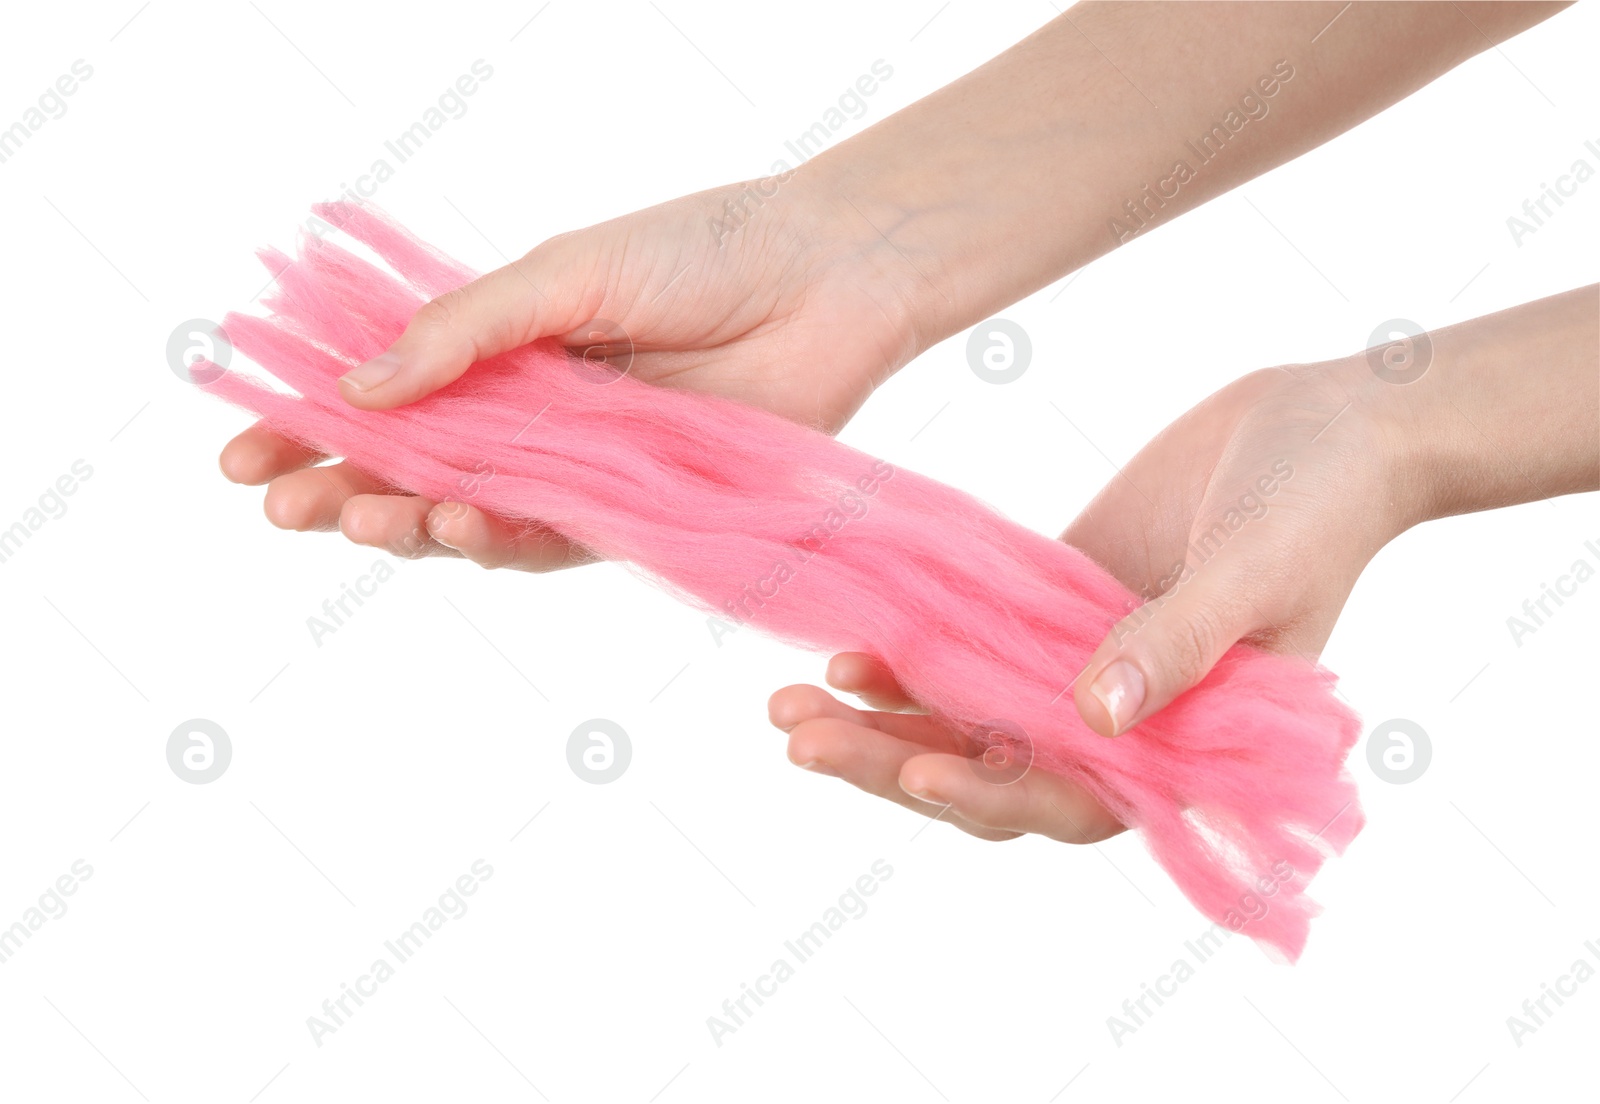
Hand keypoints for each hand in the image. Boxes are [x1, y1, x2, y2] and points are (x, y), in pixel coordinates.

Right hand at [219, 177, 917, 569]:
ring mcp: (581, 472)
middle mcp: (533, 420)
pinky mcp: (637, 514)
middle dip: (344, 494)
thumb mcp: (563, 273)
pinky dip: (503, 538)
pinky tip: (460, 522)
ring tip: (365, 518)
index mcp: (502, 353)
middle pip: (417, 475)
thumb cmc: (698, 252)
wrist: (821, 279)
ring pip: (477, 520)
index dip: (311, 432)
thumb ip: (466, 332)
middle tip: (285, 506)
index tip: (241, 455)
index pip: (388, 403)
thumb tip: (357, 384)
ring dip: (413, 525)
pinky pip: (557, 542)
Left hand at [769, 358, 1408, 841]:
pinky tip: (844, 645)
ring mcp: (1080, 667)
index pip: (1073, 800)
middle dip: (891, 761)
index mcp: (1185, 747)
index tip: (914, 768)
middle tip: (797, 735)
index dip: (991, 797)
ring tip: (787, 702)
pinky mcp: (1055, 608)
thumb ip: (1182, 645)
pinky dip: (912, 653)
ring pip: (965, 715)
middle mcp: (1121, 723)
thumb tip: (1096, 717)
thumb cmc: (1321, 509)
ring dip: (879, 716)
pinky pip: (969, 646)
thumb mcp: (1257, 574)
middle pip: (989, 768)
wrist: (1326, 427)